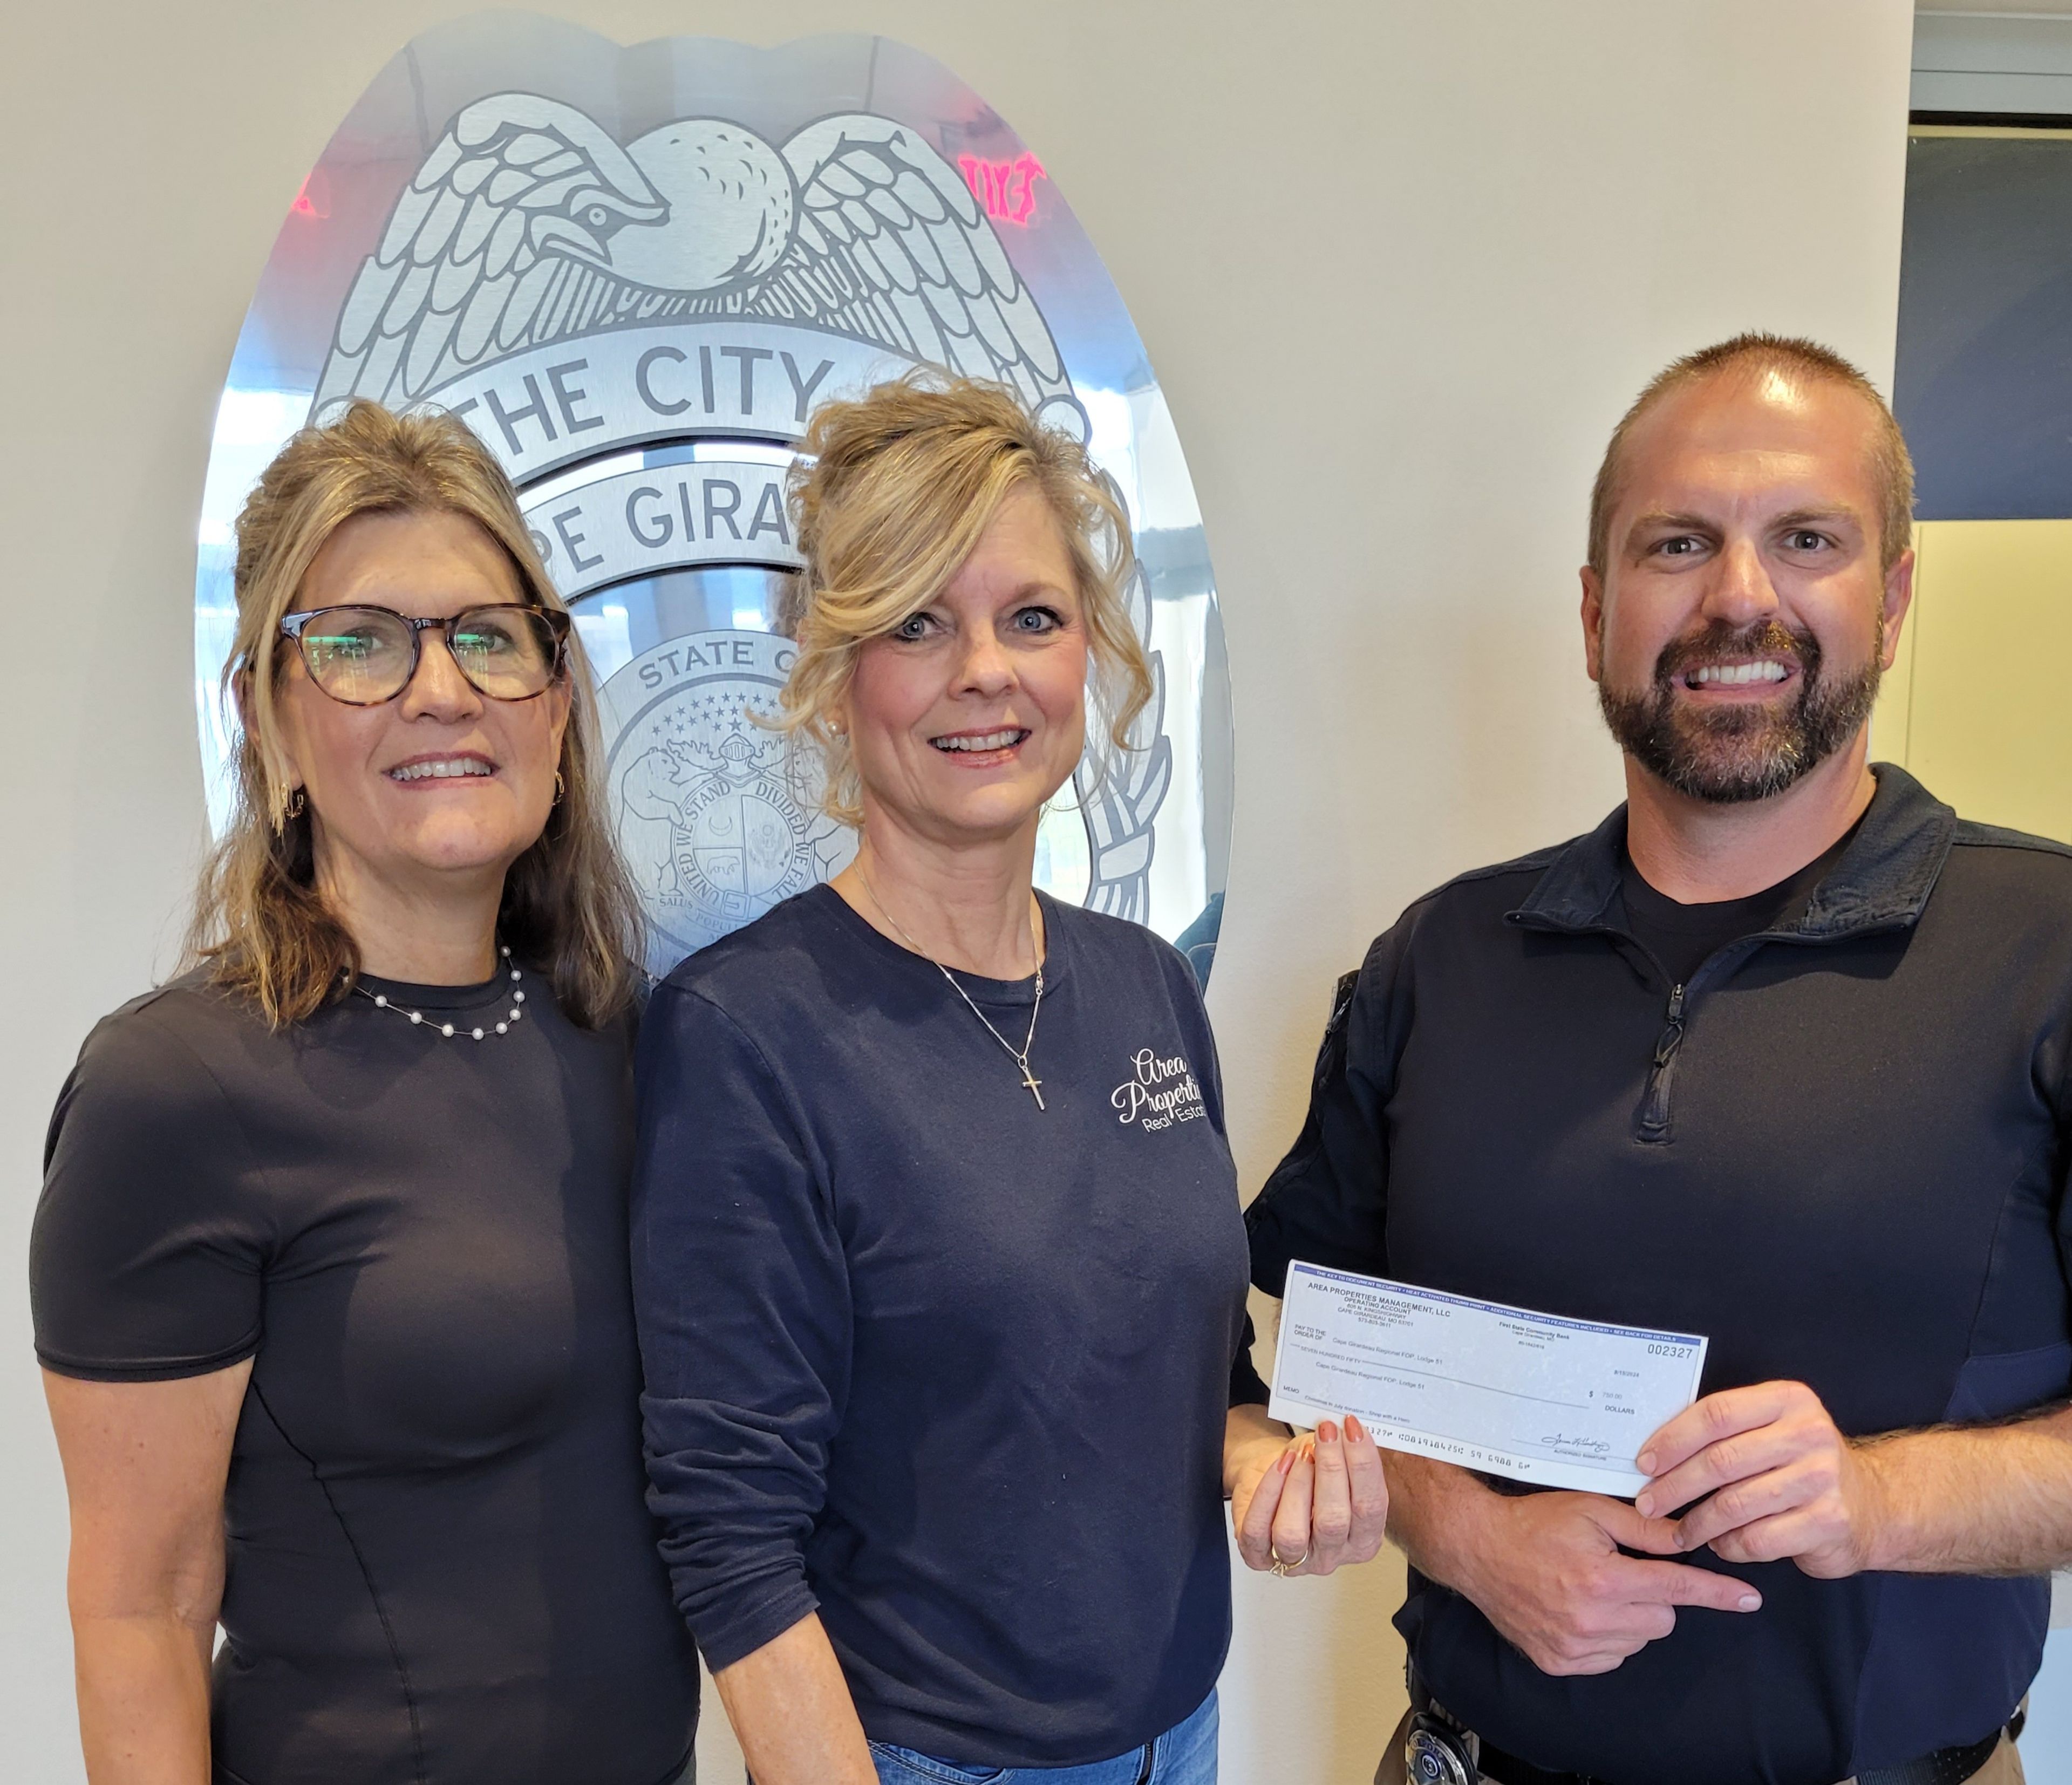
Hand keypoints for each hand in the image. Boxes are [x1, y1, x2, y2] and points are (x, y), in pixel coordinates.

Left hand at [1224, 1404, 1386, 1576]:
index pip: (1371, 1509)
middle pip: (1334, 1522)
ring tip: (1302, 1454)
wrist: (1269, 1475)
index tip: (1354, 1430)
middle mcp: (1331, 1556)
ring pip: (1292, 1534)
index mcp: (1362, 1538)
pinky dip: (1268, 1493)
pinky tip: (1279, 1466)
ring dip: (1298, 1486)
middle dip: (1331, 1471)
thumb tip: (1352, 1430)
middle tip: (1327, 1434)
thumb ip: (1348, 1453)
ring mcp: (1294, 1561)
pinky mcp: (1257, 1554)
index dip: (1364, 1467)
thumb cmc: (1307, 1472)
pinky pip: (1258, 1529)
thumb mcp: (1336, 1462)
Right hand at [1455, 1488, 1761, 1674]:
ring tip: (1595, 1588)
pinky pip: (1611, 1657)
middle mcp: (1592, 1620)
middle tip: (1622, 1570)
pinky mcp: (1560, 1663)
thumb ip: (1644, 1528)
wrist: (1478, 1549)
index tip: (1750, 1599)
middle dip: (1655, 1595)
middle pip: (1663, 1618)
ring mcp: (1574, 1647)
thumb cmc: (1534, 1523)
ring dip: (1631, 1618)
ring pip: (1639, 1640)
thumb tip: (1689, 1535)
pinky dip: (1607, 1637)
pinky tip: (1580, 1609)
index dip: (1717, 1592)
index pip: (1677, 1587)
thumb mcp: (1590, 1510)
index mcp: (1604, 1579)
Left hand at [1637, 1380, 1887, 1577]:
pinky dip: (1729, 1546)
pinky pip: (1758, 1539)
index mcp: (1787, 1399)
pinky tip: (1719, 1545)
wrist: (1872, 1505)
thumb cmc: (1801, 1464)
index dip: (1673, 1439)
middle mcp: (1808, 1433)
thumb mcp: (1772, 1428)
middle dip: (1674, 1486)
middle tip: (1648, 1504)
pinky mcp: (1828, 1521)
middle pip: (1720, 1460)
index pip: (1715, 1414)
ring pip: (1735, 1504)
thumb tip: (1655, 1450)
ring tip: (1678, 1532)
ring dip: (1697, 1523)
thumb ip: (1725, 1431)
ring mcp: (1821, 1478)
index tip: (1644, 1462)